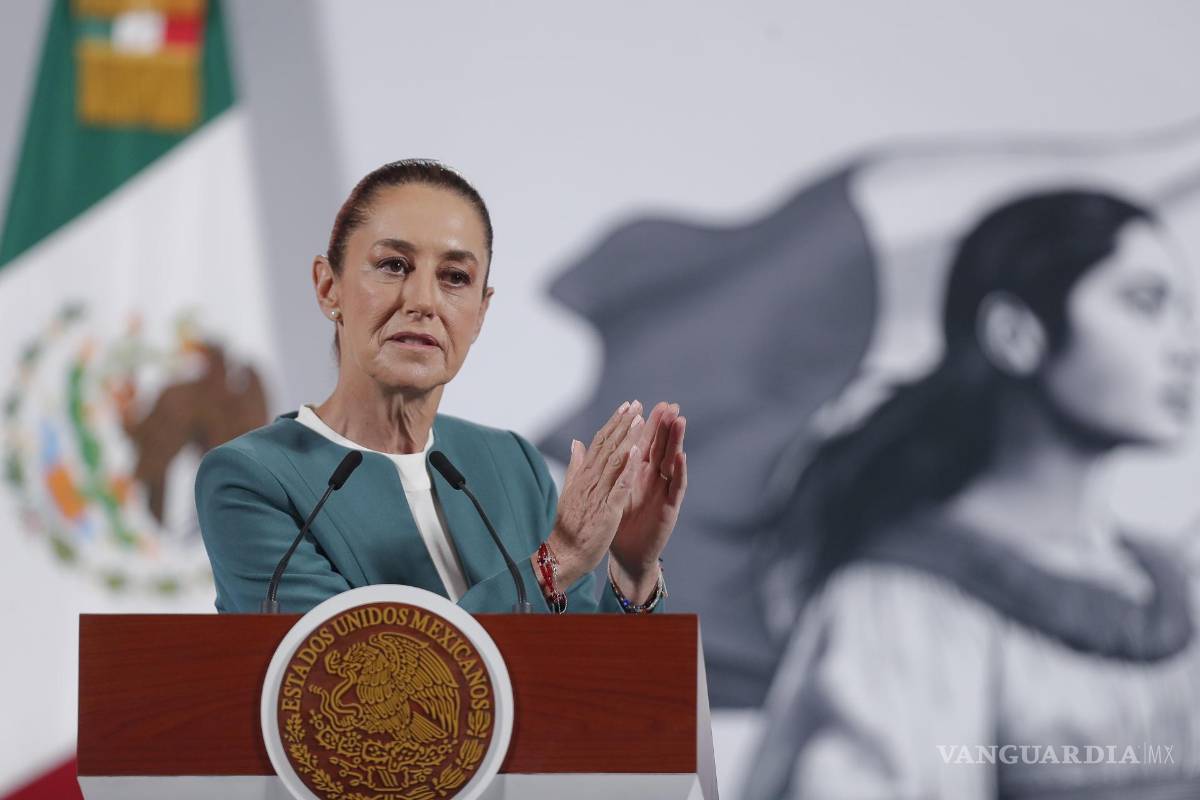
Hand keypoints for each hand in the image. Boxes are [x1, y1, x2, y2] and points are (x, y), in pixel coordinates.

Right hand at [541, 401, 644, 587]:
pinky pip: (619, 485)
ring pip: (615, 460)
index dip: (613, 424)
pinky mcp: (606, 509)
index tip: (625, 407)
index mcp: (583, 476)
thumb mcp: (571, 491)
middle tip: (636, 404)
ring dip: (627, 438)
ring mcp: (598, 494)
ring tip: (640, 419)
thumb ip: (576, 466)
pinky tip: (638, 453)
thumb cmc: (567, 526)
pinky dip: (628, 468)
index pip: (599, 444)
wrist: (561, 555)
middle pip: (608, 446)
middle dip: (623, 424)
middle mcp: (589, 480)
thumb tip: (577, 443)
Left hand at [608, 401, 686, 600]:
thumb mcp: (605, 491)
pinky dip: (680, 471)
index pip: (641, 443)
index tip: (642, 403)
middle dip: (664, 425)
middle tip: (669, 404)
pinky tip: (681, 455)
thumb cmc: (618, 524)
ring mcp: (663, 492)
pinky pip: (676, 487)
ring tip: (679, 420)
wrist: (627, 555)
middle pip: (660, 447)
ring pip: (672, 461)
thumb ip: (596, 466)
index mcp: (637, 473)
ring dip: (676, 441)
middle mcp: (653, 479)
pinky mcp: (670, 508)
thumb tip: (580, 443)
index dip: (642, 424)